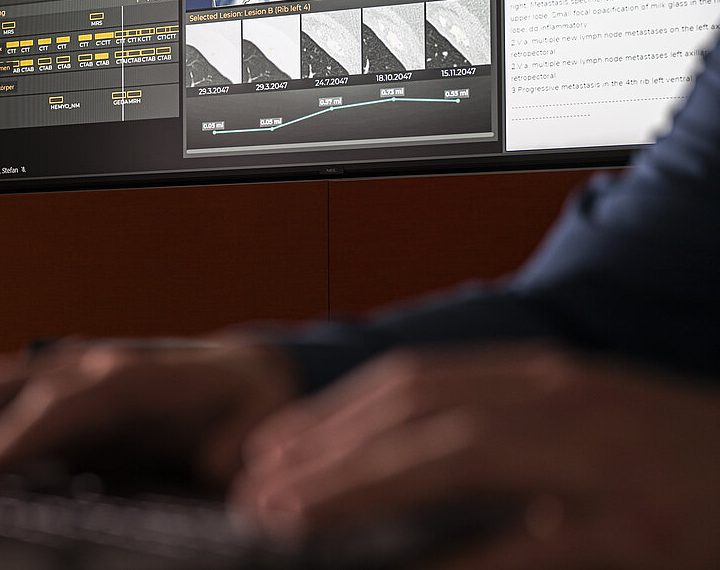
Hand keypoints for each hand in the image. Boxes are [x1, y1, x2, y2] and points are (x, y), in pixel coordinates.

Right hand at [0, 338, 297, 489]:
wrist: (240, 378)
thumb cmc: (241, 403)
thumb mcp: (254, 426)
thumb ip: (238, 449)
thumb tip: (227, 470)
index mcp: (132, 376)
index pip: (62, 401)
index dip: (14, 438)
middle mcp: (82, 367)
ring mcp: (55, 374)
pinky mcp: (39, 393)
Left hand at [230, 345, 719, 568]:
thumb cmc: (683, 464)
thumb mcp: (587, 426)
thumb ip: (501, 428)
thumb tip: (402, 457)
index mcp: (545, 380)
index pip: (411, 382)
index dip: (330, 414)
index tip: (271, 447)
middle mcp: (561, 404)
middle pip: (410, 411)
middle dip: (321, 449)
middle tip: (254, 490)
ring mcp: (597, 464)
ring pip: (446, 456)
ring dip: (352, 488)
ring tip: (285, 518)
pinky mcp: (630, 533)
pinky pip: (519, 548)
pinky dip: (446, 562)